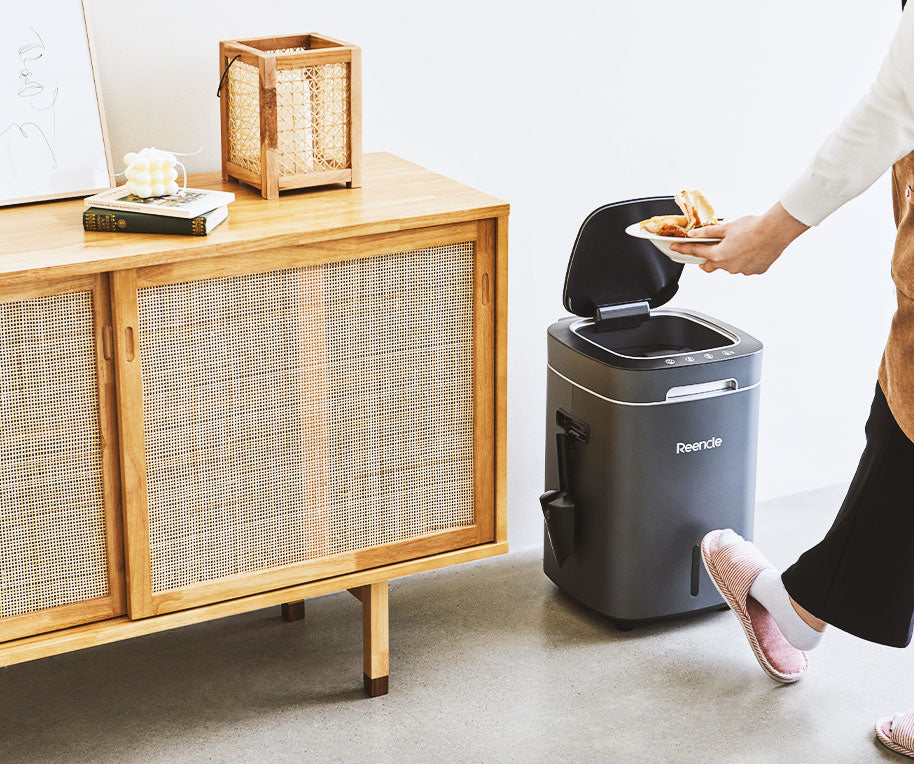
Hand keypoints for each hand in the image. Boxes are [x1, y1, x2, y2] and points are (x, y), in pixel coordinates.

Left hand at [670, 202, 808, 273]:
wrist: (776, 231)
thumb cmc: (753, 227)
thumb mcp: (726, 227)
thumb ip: (708, 233)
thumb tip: (692, 234)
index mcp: (719, 255)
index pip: (696, 252)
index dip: (683, 249)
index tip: (675, 248)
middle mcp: (729, 266)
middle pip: (711, 265)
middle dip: (708, 258)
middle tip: (710, 250)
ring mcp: (742, 270)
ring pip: (729, 266)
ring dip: (729, 258)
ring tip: (739, 244)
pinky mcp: (755, 271)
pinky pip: (745, 267)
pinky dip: (744, 260)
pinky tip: (751, 250)